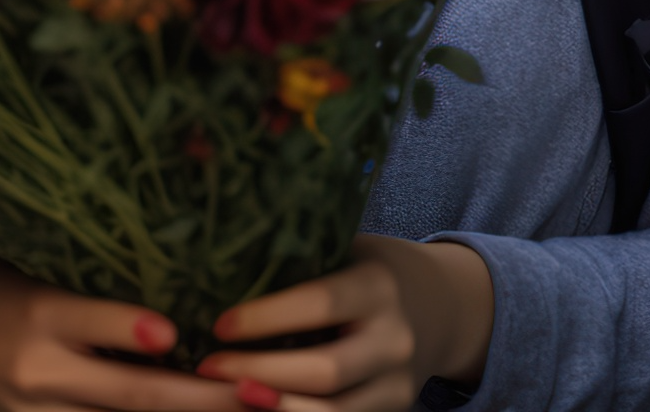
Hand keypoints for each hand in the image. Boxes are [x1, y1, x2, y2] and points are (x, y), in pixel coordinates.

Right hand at [0, 238, 239, 411]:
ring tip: (248, 411)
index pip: (92, 321)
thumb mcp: (46, 274)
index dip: (129, 329)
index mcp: (41, 311)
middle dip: (201, 398)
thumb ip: (102, 301)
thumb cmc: (6, 281)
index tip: (174, 333)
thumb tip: (179, 322)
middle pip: (128, 392)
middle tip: (261, 395)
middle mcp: (38, 369)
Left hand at [196, 236, 495, 410]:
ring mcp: (398, 384)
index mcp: (379, 286)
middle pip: (324, 370)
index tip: (218, 325)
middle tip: (207, 367)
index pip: (321, 304)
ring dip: (274, 407)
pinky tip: (256, 408)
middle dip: (259, 372)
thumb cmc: (370, 271)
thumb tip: (216, 266)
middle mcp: (395, 339)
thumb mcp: (348, 252)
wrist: (442, 307)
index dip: (266, 318)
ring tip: (227, 396)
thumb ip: (300, 263)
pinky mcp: (394, 411)